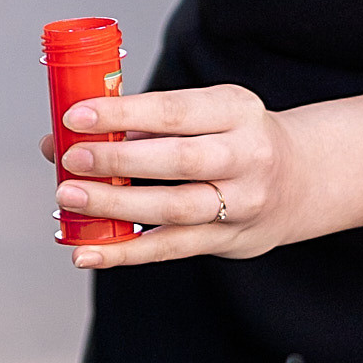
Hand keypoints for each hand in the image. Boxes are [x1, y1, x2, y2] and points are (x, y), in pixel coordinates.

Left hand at [51, 83, 305, 265]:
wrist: (302, 179)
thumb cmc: (234, 137)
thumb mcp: (207, 113)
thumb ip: (141, 122)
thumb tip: (60, 138)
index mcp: (236, 110)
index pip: (174, 110)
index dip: (123, 113)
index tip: (76, 117)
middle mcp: (246, 156)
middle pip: (178, 160)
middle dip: (118, 160)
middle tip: (71, 159)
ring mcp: (242, 203)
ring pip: (174, 208)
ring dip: (116, 205)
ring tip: (70, 197)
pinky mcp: (229, 241)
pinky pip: (171, 248)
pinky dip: (125, 253)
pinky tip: (87, 252)